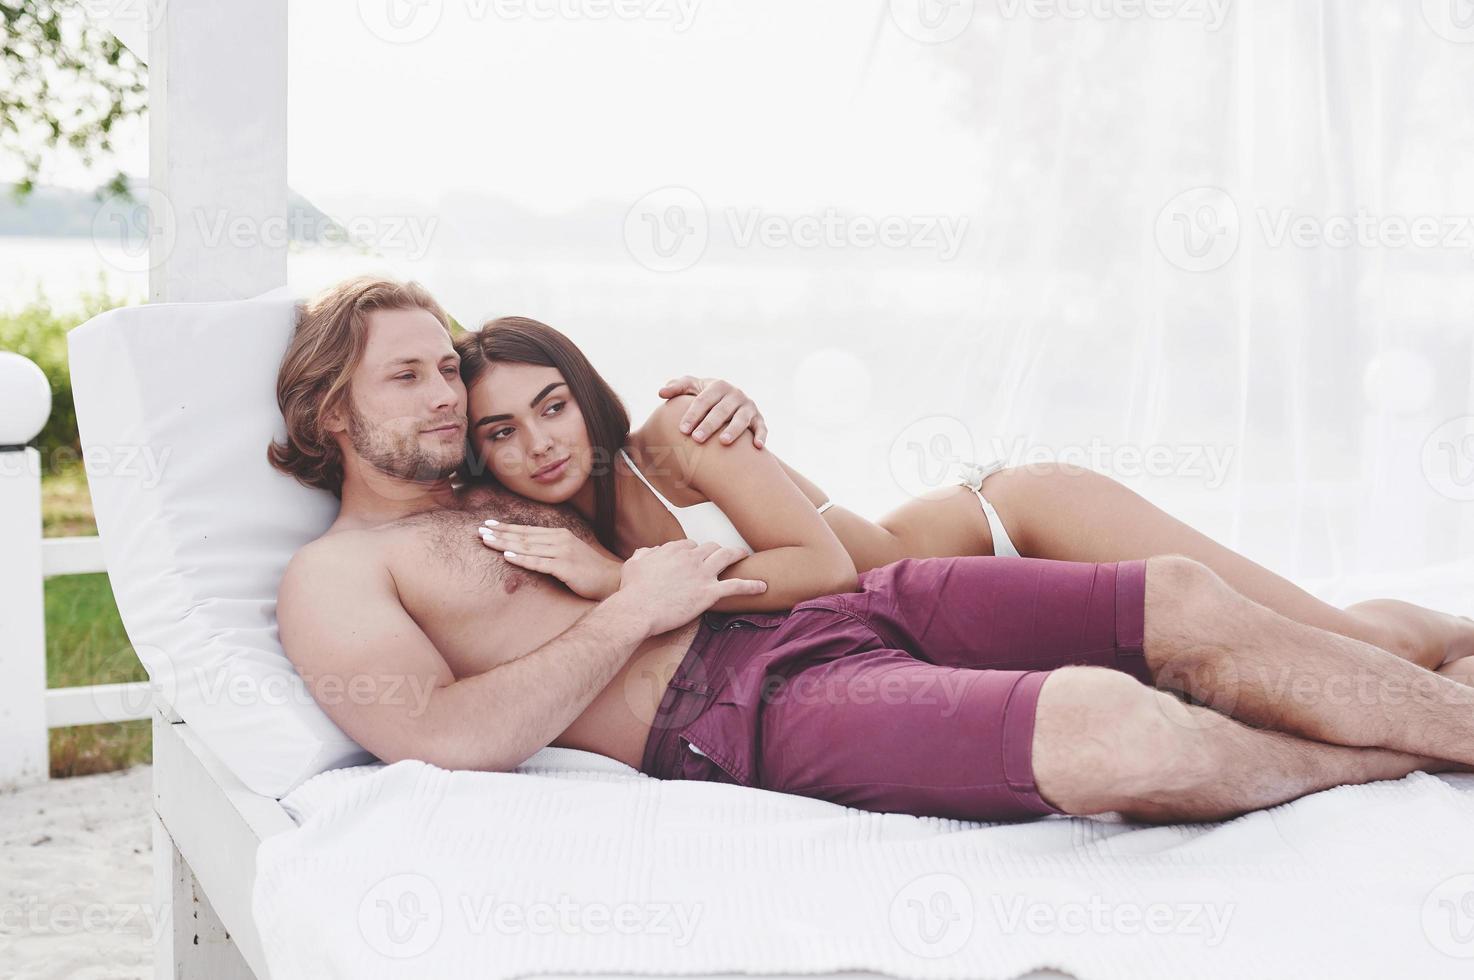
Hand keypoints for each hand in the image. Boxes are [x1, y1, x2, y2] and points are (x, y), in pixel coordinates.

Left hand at [477, 520, 621, 599]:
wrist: (612, 580)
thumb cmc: (589, 570)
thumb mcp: (569, 553)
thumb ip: (551, 549)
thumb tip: (529, 550)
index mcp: (560, 534)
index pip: (527, 530)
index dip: (507, 527)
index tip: (489, 525)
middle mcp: (560, 539)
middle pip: (524, 536)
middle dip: (500, 533)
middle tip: (479, 530)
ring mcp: (562, 552)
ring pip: (527, 547)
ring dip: (505, 544)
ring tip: (486, 541)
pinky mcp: (565, 567)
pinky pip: (539, 562)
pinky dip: (521, 559)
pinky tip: (507, 556)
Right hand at [617, 540, 766, 635]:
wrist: (638, 609)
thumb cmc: (632, 590)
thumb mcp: (634, 564)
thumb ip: (643, 554)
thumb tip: (647, 550)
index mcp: (674, 549)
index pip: (690, 545)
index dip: (694, 551)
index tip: (694, 557)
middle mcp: (691, 557)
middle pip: (711, 547)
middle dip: (717, 550)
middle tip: (722, 555)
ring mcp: (702, 574)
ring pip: (727, 557)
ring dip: (737, 554)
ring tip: (744, 555)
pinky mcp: (710, 593)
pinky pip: (737, 586)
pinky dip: (752, 585)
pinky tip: (763, 586)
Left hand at [657, 376, 767, 448]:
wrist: (731, 398)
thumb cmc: (706, 396)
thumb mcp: (692, 387)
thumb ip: (677, 388)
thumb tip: (661, 393)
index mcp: (718, 386)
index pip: (703, 400)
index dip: (693, 414)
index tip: (683, 430)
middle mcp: (735, 394)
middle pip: (721, 410)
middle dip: (709, 425)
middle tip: (697, 439)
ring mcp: (748, 407)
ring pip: (742, 418)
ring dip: (734, 430)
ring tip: (723, 442)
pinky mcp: (759, 419)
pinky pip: (761, 427)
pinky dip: (761, 436)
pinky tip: (757, 446)